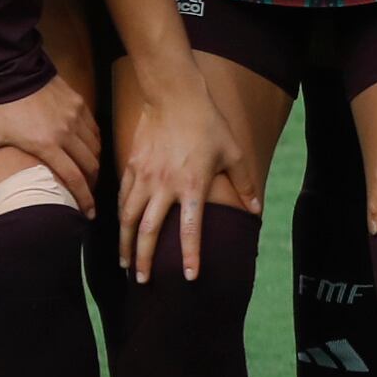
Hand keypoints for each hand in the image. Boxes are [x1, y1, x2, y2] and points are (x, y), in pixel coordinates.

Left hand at [0, 78, 99, 217]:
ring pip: (94, 147)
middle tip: (88, 195)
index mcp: (46, 144)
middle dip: (92, 184)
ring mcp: (74, 116)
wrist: (9, 67)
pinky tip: (88, 149)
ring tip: (88, 174)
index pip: (73, 178)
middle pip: (89, 165)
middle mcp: (66, 132)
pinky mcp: (78, 103)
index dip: (84, 199)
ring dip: (94, 164)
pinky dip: (94, 143)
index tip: (89, 214)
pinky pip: (93, 129)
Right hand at [118, 69, 256, 281]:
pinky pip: (123, 197)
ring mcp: (143, 176)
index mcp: (191, 186)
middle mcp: (163, 186)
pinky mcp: (131, 165)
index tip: (190, 277)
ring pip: (128, 218)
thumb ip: (244, 184)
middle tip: (142, 283)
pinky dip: (120, 217)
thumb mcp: (232, 152)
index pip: (189, 230)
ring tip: (126, 265)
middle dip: (144, 260)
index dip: (191, 256)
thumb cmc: (207, 123)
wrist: (173, 94)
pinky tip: (120, 229)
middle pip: (147, 231)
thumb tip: (256, 210)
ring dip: (125, 244)